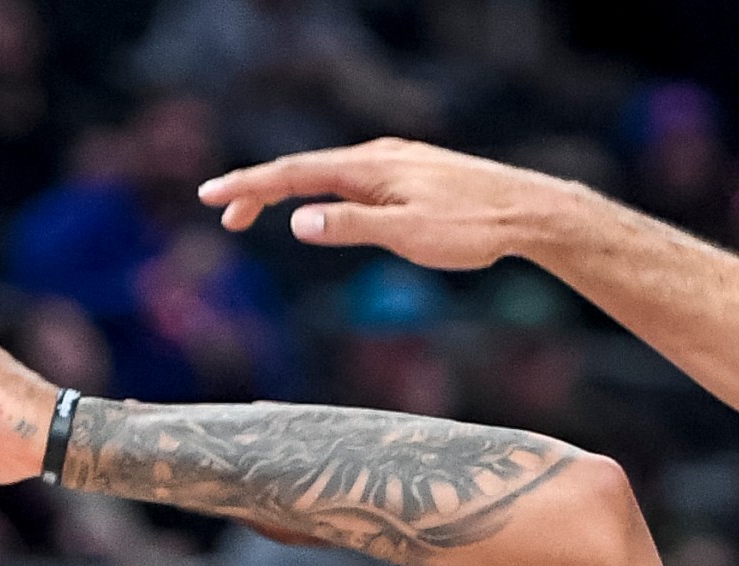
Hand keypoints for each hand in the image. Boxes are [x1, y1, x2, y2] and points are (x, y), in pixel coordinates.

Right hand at [198, 139, 589, 272]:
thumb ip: (350, 226)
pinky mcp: (412, 174)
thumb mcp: (406, 235)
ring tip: (257, 212)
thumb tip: (296, 220)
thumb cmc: (471, 228)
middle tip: (226, 217)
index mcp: (369, 168)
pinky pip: (351, 178)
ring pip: (328, 173)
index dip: (249, 186)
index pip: (293, 173)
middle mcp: (377, 157)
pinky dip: (321, 191)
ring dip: (289, 192)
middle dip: (258, 190)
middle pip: (303, 169)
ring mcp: (396, 163)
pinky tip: (323, 207)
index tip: (211, 198)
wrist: (527, 211)